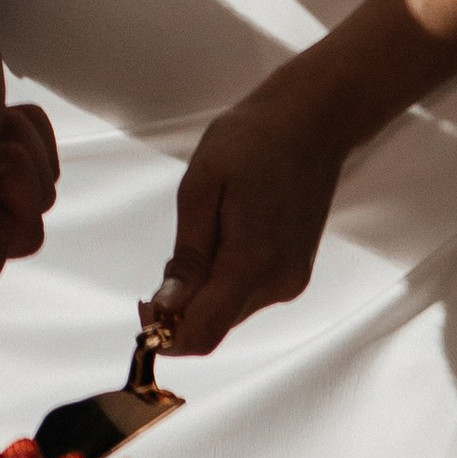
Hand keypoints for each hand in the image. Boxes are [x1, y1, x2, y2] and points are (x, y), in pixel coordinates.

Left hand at [146, 70, 352, 358]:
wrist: (312, 121)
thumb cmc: (252, 140)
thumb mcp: (202, 186)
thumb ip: (188, 256)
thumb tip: (167, 307)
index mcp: (253, 263)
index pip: (204, 333)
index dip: (167, 336)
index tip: (144, 310)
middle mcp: (279, 283)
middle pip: (217, 327)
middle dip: (181, 314)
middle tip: (159, 276)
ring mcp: (292, 280)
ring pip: (231, 313)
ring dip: (203, 298)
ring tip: (195, 243)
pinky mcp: (296, 272)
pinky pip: (249, 296)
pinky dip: (224, 285)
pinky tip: (219, 244)